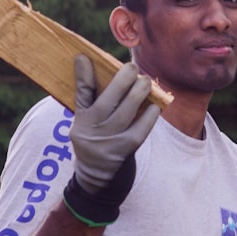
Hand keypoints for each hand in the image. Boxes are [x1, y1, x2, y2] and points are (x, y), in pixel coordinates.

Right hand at [63, 56, 159, 224]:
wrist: (98, 179)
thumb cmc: (95, 141)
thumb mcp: (84, 123)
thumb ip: (89, 98)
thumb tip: (91, 65)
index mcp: (80, 120)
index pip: (80, 93)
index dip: (83, 74)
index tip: (84, 56)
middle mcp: (92, 130)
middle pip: (108, 99)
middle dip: (122, 80)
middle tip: (132, 68)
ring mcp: (109, 141)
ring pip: (126, 111)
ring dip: (139, 93)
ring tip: (145, 81)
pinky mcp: (126, 150)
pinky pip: (141, 129)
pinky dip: (149, 115)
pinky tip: (155, 105)